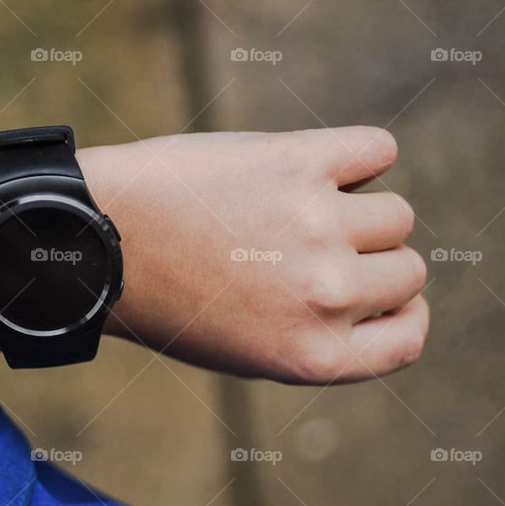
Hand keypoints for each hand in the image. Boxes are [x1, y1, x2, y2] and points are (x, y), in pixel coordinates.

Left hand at [82, 127, 428, 383]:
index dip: (396, 312)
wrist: (96, 239)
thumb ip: (318, 333)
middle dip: (367, 258)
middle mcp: (325, 297)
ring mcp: (316, 227)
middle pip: (406, 268)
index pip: (408, 337)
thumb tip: (382, 290)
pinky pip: (377, 149)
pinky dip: (356, 155)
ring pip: (394, 212)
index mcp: (313, 357)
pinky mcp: (297, 163)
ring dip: (356, 207)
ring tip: (292, 208)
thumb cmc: (165, 295)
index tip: (374, 294)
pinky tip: (309, 166)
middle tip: (305, 245)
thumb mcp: (245, 348)